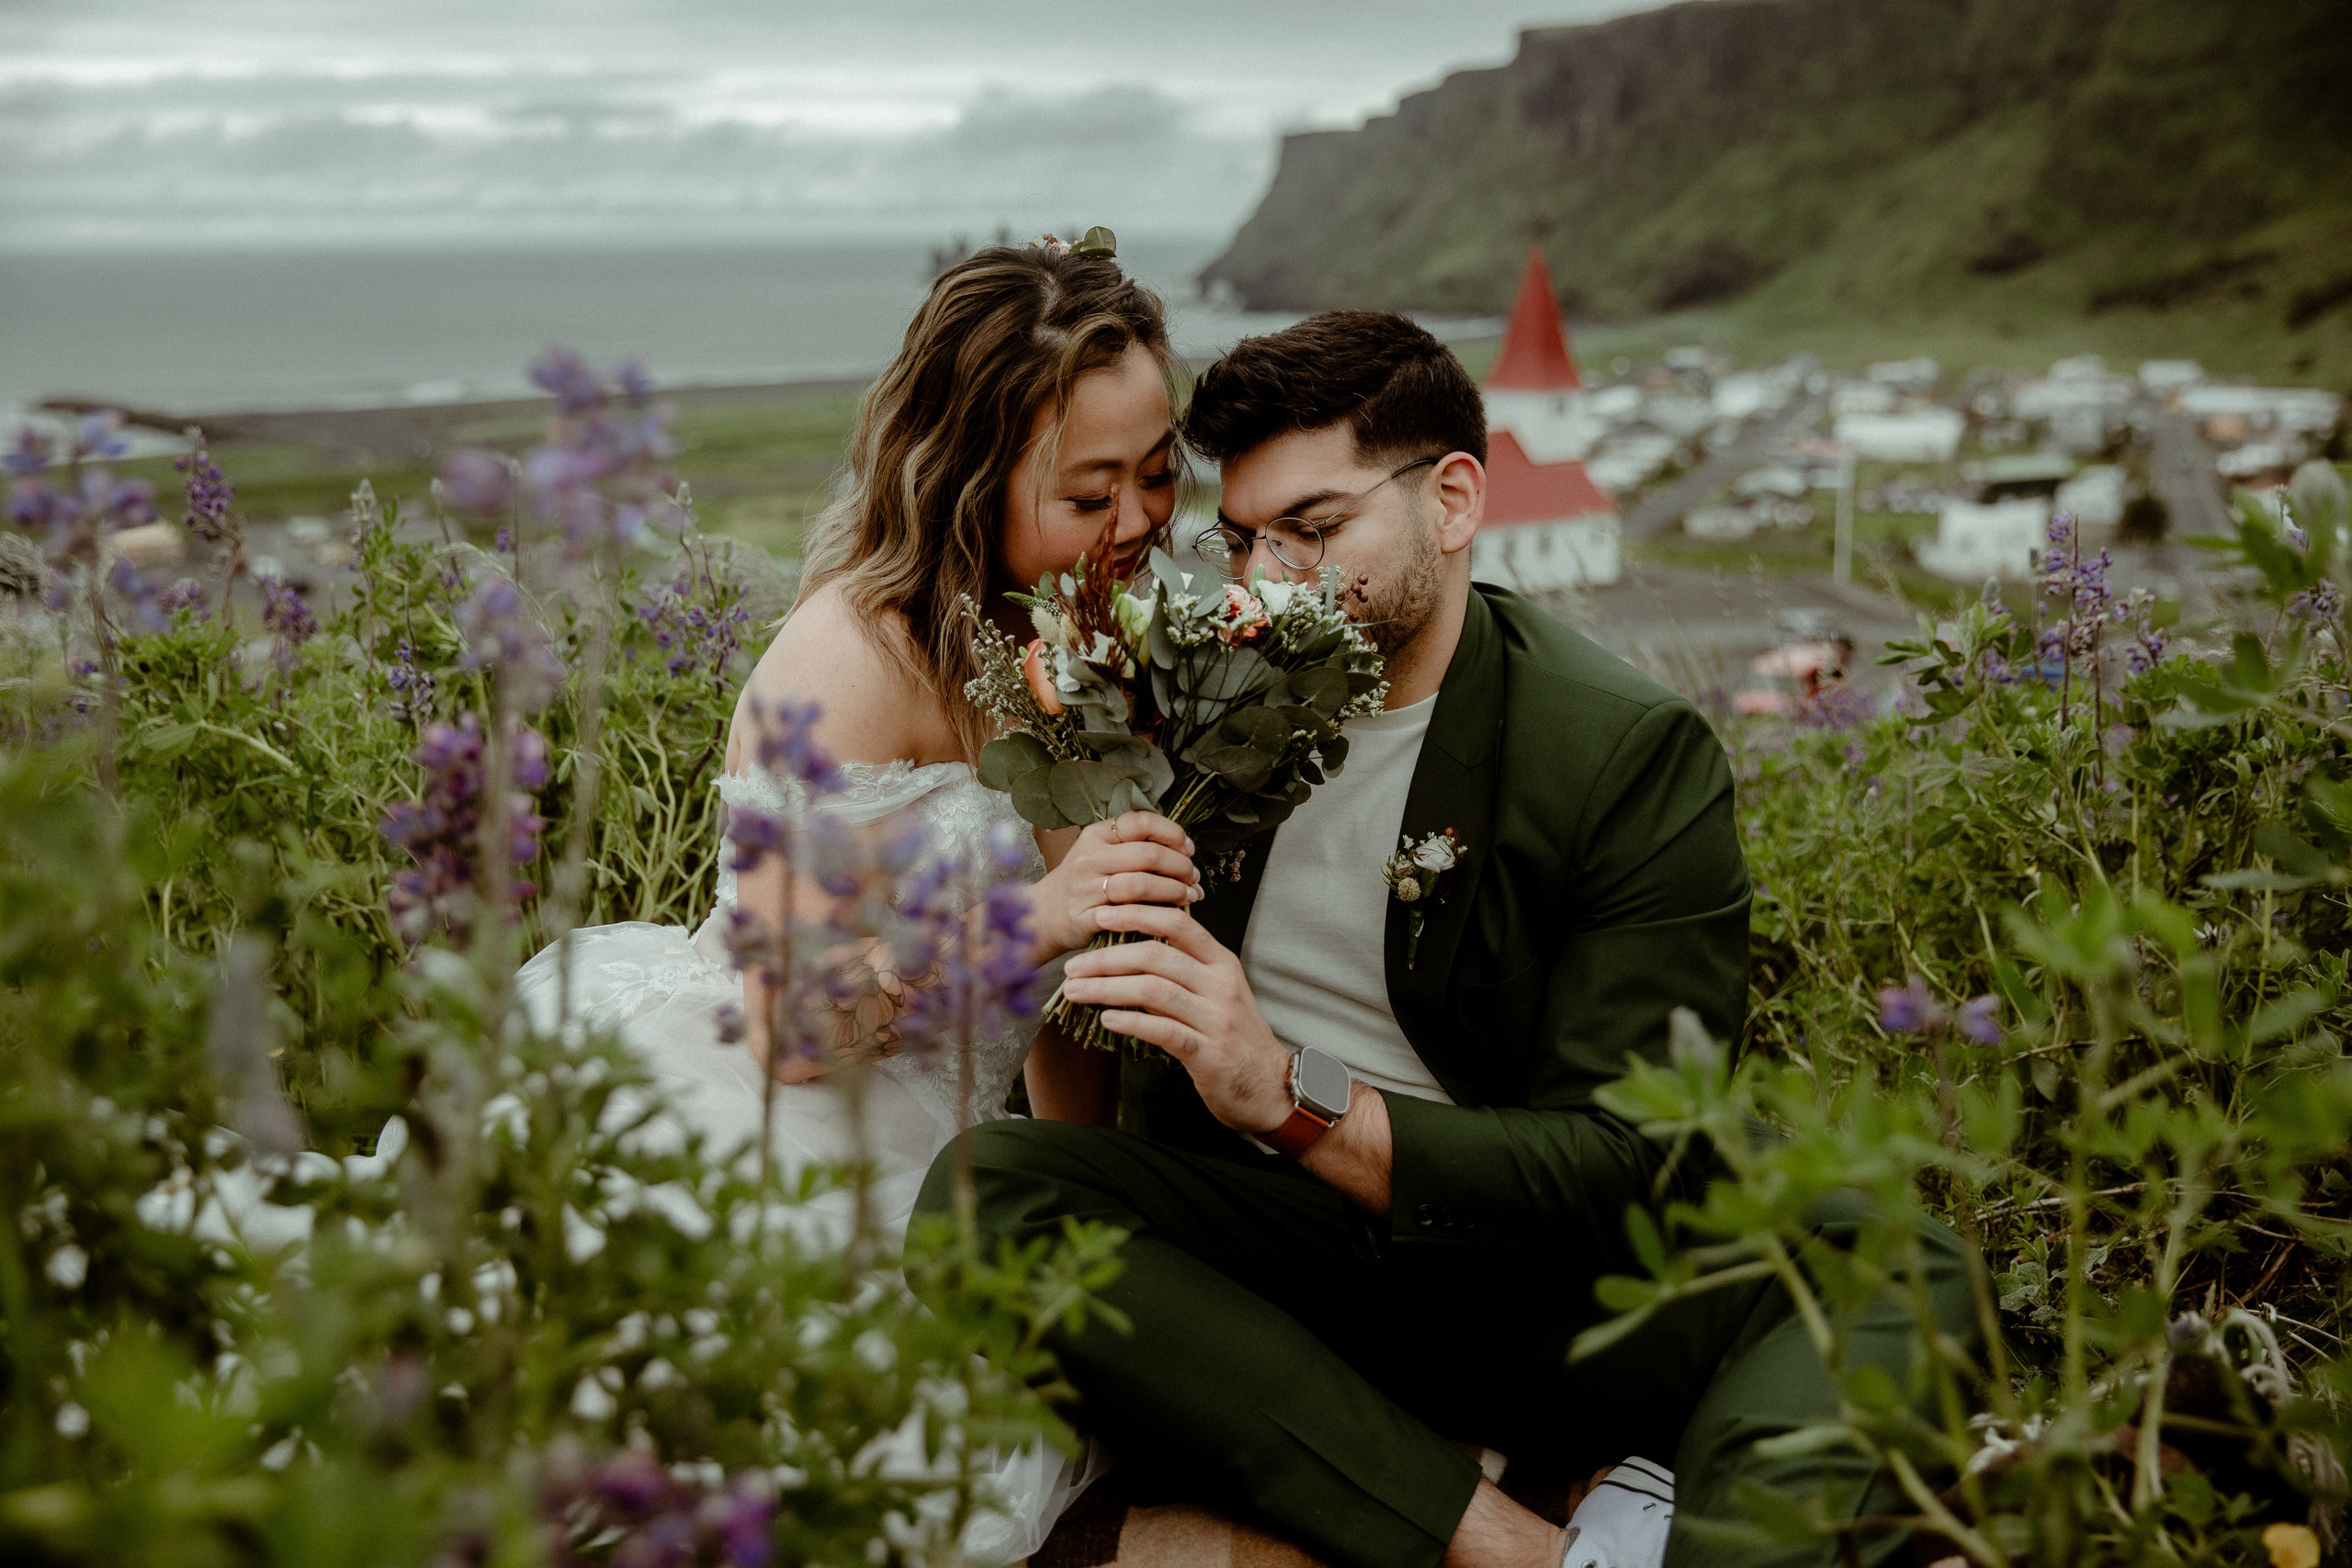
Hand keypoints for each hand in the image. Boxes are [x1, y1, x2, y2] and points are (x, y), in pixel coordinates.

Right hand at [1028, 811, 1200, 959]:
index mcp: (1096, 835)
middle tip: (1193, 877)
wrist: (1045, 914)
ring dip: (1173, 891)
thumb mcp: (1101, 853)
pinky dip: (1155, 915)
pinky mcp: (1086, 917)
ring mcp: (1085, 888)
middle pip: (1148, 854)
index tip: (1188, 849)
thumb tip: (1186, 850)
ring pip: (1141, 884)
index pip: (1141, 821)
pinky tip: (1168, 917)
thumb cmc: (1084, 882)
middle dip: (1180, 866)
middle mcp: (1089, 857)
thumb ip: (1135, 846)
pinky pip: (1128, 915)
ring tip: (1188, 896)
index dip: (1172, 833)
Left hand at [1060, 903, 1292, 1136]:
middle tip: (1073, 965)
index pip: (1178, 922)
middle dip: (1107, 957)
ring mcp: (1216, 1019)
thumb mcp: (1218, 993)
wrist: (1272, 1088)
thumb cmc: (1236, 1038)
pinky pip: (1161, 1031)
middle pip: (1156, 955)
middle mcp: (1221, 984)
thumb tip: (1129, 954)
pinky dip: (1129, 1023)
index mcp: (1222, 963)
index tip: (1101, 914)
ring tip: (1076, 992)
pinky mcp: (1208, 1054)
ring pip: (1152, 990)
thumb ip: (1183, 971)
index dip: (1137, 913)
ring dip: (1106, 989)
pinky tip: (1105, 1020)